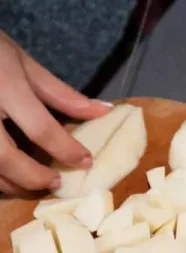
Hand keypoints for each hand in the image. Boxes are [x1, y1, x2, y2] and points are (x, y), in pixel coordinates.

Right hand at [0, 31, 110, 194]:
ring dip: (10, 183)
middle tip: (55, 182)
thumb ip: (61, 93)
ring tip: (32, 182)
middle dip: (33, 177)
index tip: (86, 162)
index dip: (66, 150)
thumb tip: (103, 112)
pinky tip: (6, 176)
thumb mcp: (21, 62)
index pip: (40, 128)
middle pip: (5, 157)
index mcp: (4, 85)